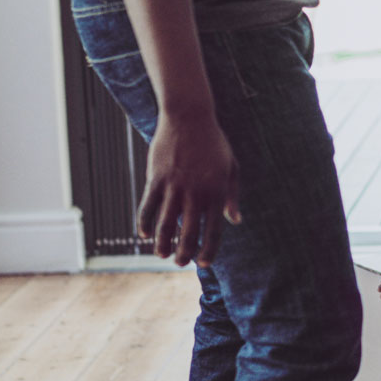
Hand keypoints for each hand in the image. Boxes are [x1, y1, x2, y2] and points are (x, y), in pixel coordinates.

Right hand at [137, 107, 241, 266]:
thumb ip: (232, 196)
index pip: (213, 231)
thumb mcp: (231, 168)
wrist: (189, 117)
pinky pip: (148, 207)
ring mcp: (174, 187)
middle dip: (184, 253)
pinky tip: (145, 234)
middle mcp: (195, 193)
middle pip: (188, 233)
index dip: (208, 250)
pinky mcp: (156, 179)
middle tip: (180, 262)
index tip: (204, 263)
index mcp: (216, 192)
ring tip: (162, 254)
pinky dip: (145, 223)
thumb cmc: (213, 143)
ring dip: (163, 244)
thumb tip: (234, 221)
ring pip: (166, 224)